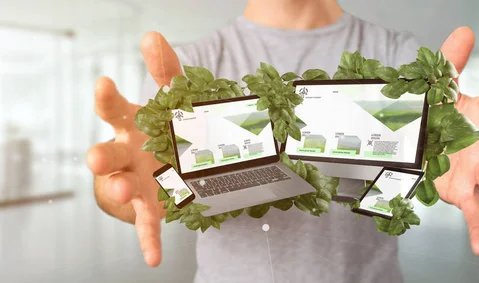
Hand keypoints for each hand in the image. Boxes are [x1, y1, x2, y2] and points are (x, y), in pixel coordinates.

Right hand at [86, 32, 182, 266]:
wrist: (178, 158)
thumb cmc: (170, 124)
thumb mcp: (174, 97)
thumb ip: (166, 71)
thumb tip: (153, 35)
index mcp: (131, 125)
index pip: (113, 109)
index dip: (106, 99)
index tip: (103, 83)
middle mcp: (128, 154)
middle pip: (109, 154)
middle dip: (101, 157)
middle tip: (96, 158)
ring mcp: (138, 181)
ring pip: (124, 188)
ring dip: (122, 193)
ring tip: (126, 194)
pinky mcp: (154, 205)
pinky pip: (149, 225)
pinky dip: (149, 241)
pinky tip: (153, 259)